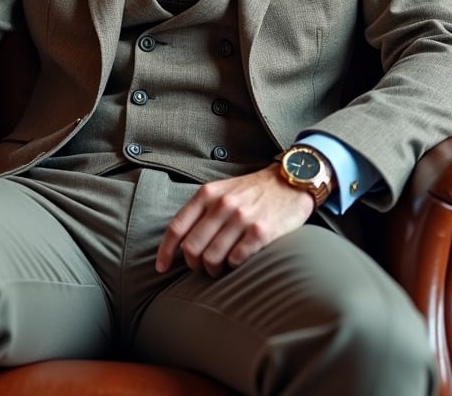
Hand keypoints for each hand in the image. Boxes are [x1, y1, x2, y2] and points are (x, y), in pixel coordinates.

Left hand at [156, 165, 315, 277]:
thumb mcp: (222, 190)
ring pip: (212, 258)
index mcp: (208, 194)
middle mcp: (222, 205)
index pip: (177, 227)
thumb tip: (181, 242)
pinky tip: (237, 262)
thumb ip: (202, 210)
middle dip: (193, 264)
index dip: (165, 251)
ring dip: (213, 270)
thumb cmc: (253, 190)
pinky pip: (236, 260)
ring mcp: (242, 218)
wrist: (290, 181)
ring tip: (220, 268)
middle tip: (202, 267)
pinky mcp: (261, 232)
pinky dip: (233, 267)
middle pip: (192, 248)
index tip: (161, 267)